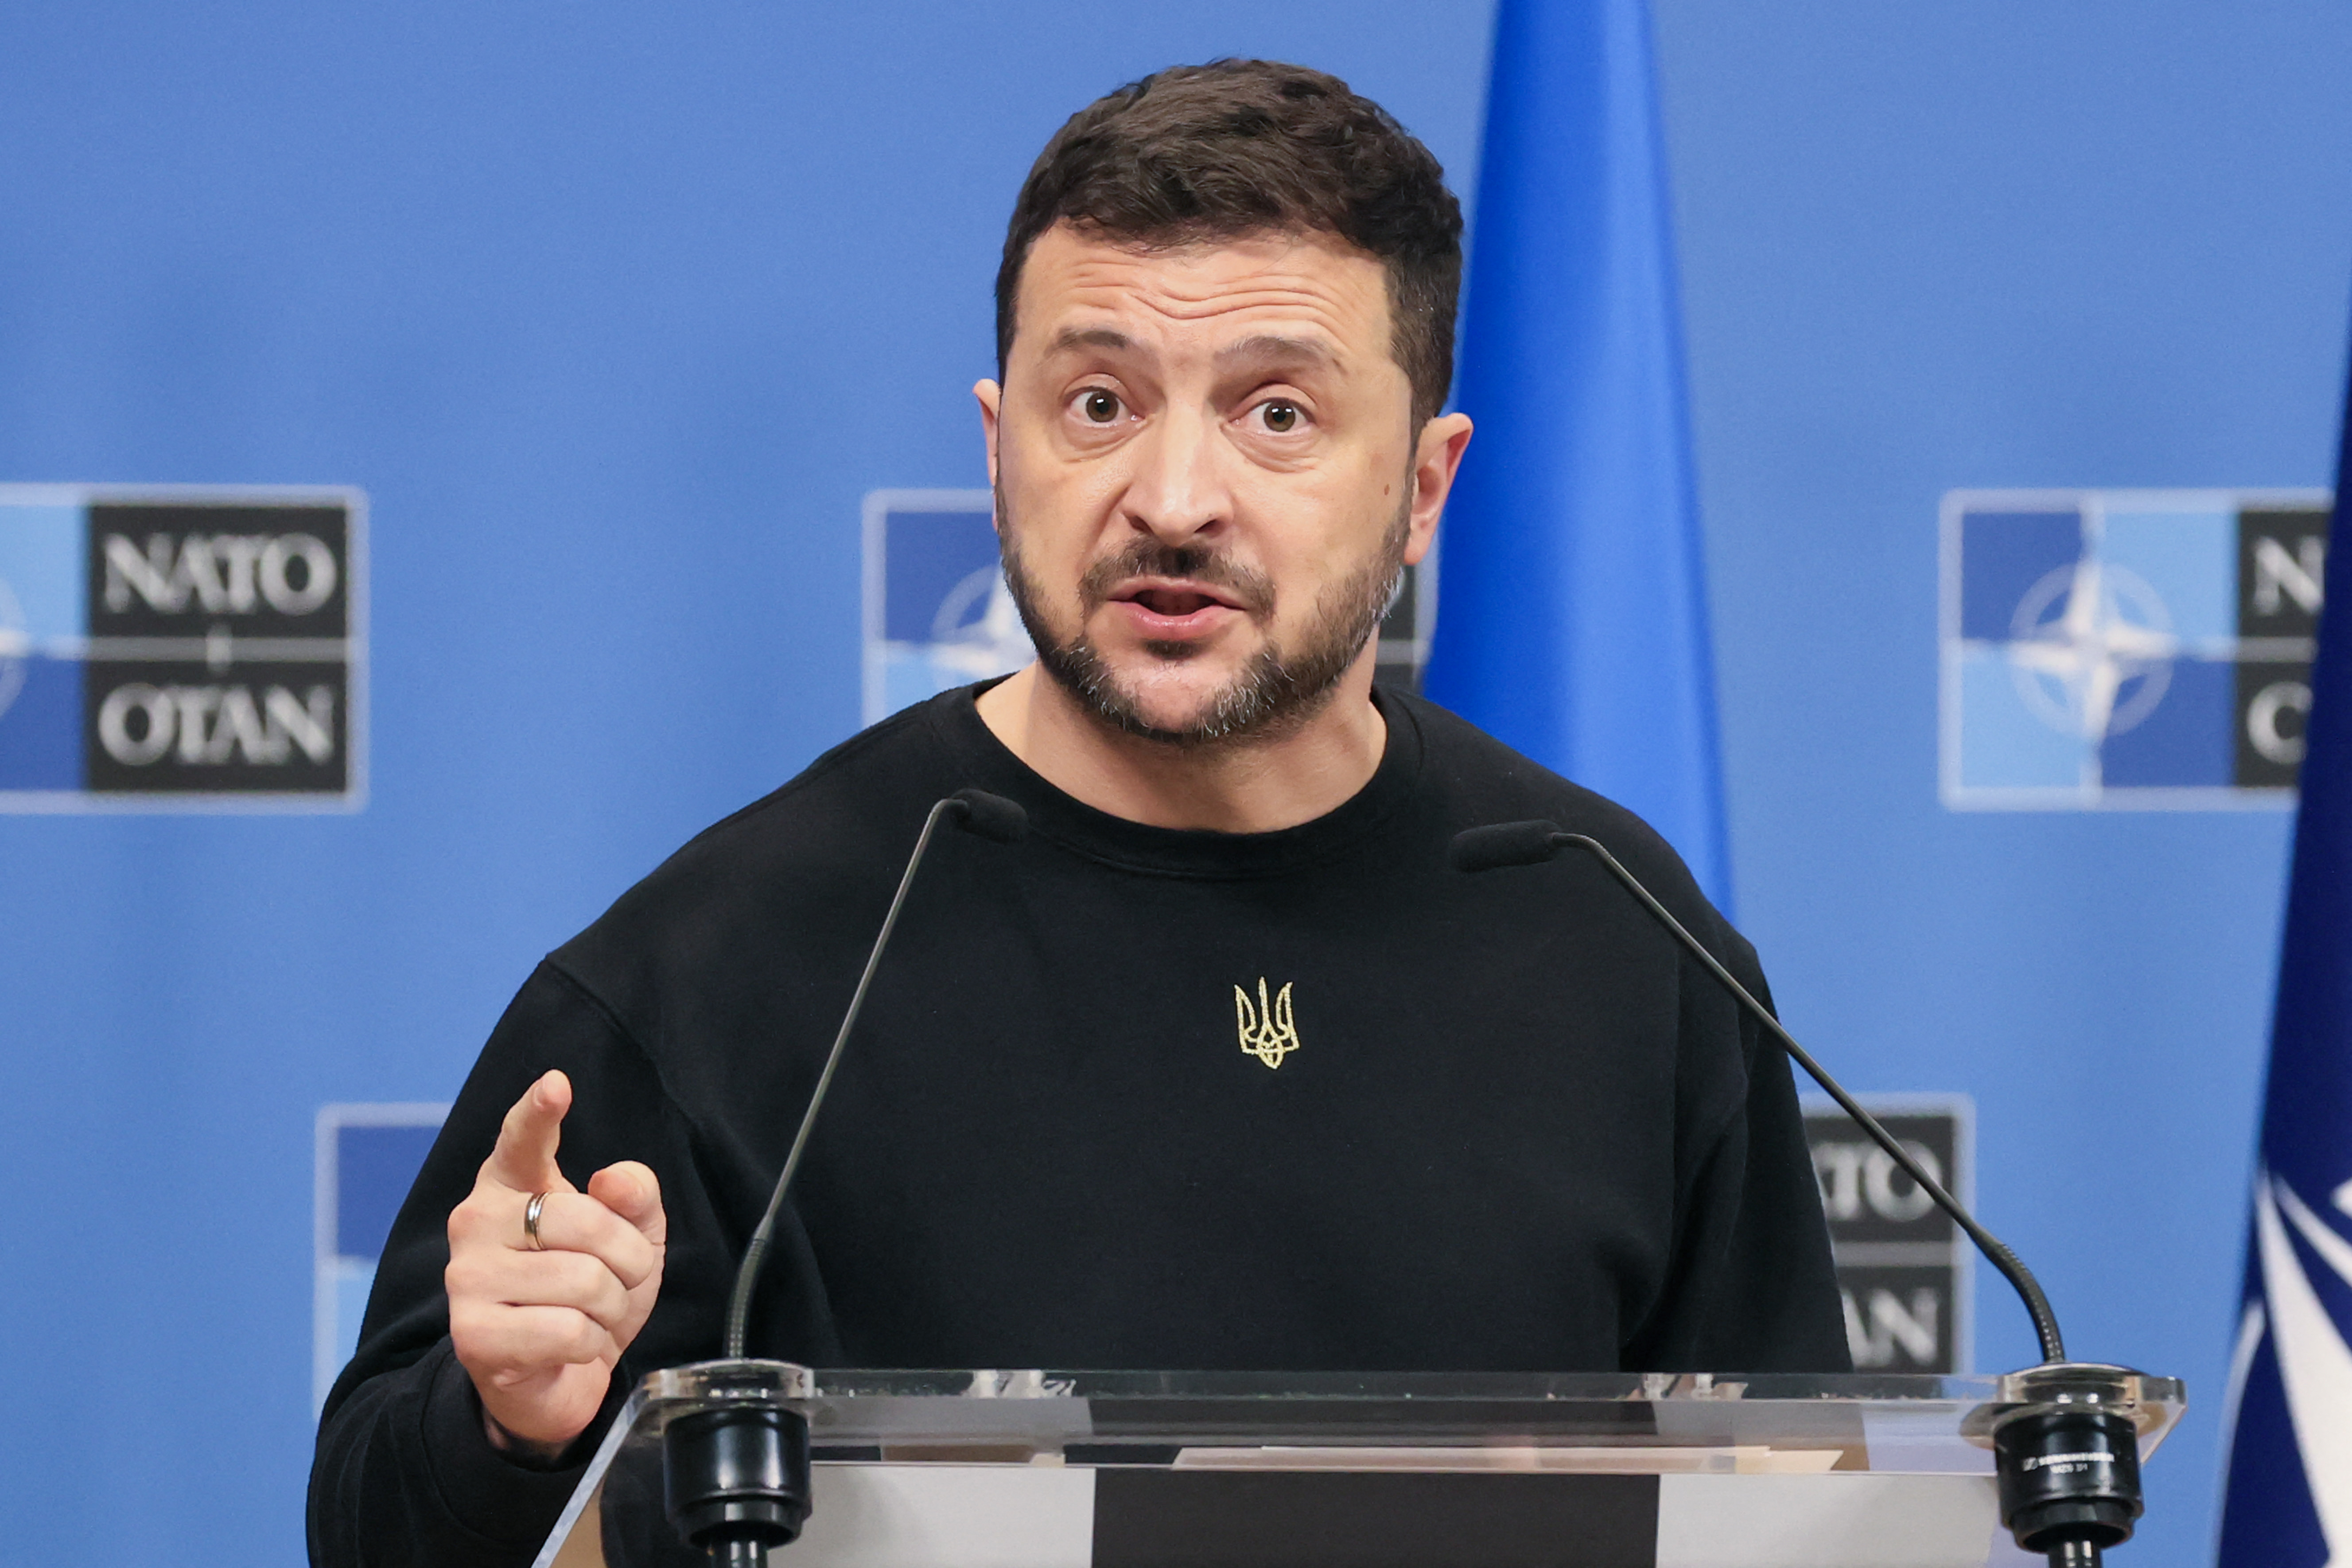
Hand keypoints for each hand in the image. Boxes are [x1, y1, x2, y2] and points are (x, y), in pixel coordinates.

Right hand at [446, 1069, 666, 1455]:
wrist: (559, 1377)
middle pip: (582, 1221)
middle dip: (626, 1260)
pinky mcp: (473, 1336)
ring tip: (591, 1317)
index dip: (537, 1113)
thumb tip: (614, 1180)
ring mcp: (468, 1278)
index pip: (521, 1141)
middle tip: (616, 1282)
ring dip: (610, 1308)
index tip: (556, 1085)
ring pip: (583, 1281)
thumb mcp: (632, 1237)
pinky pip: (569, 1330)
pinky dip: (591, 1344)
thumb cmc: (591, 1293)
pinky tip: (572, 1347)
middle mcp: (477, 1222)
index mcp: (511, 1185)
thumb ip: (634, 1198)